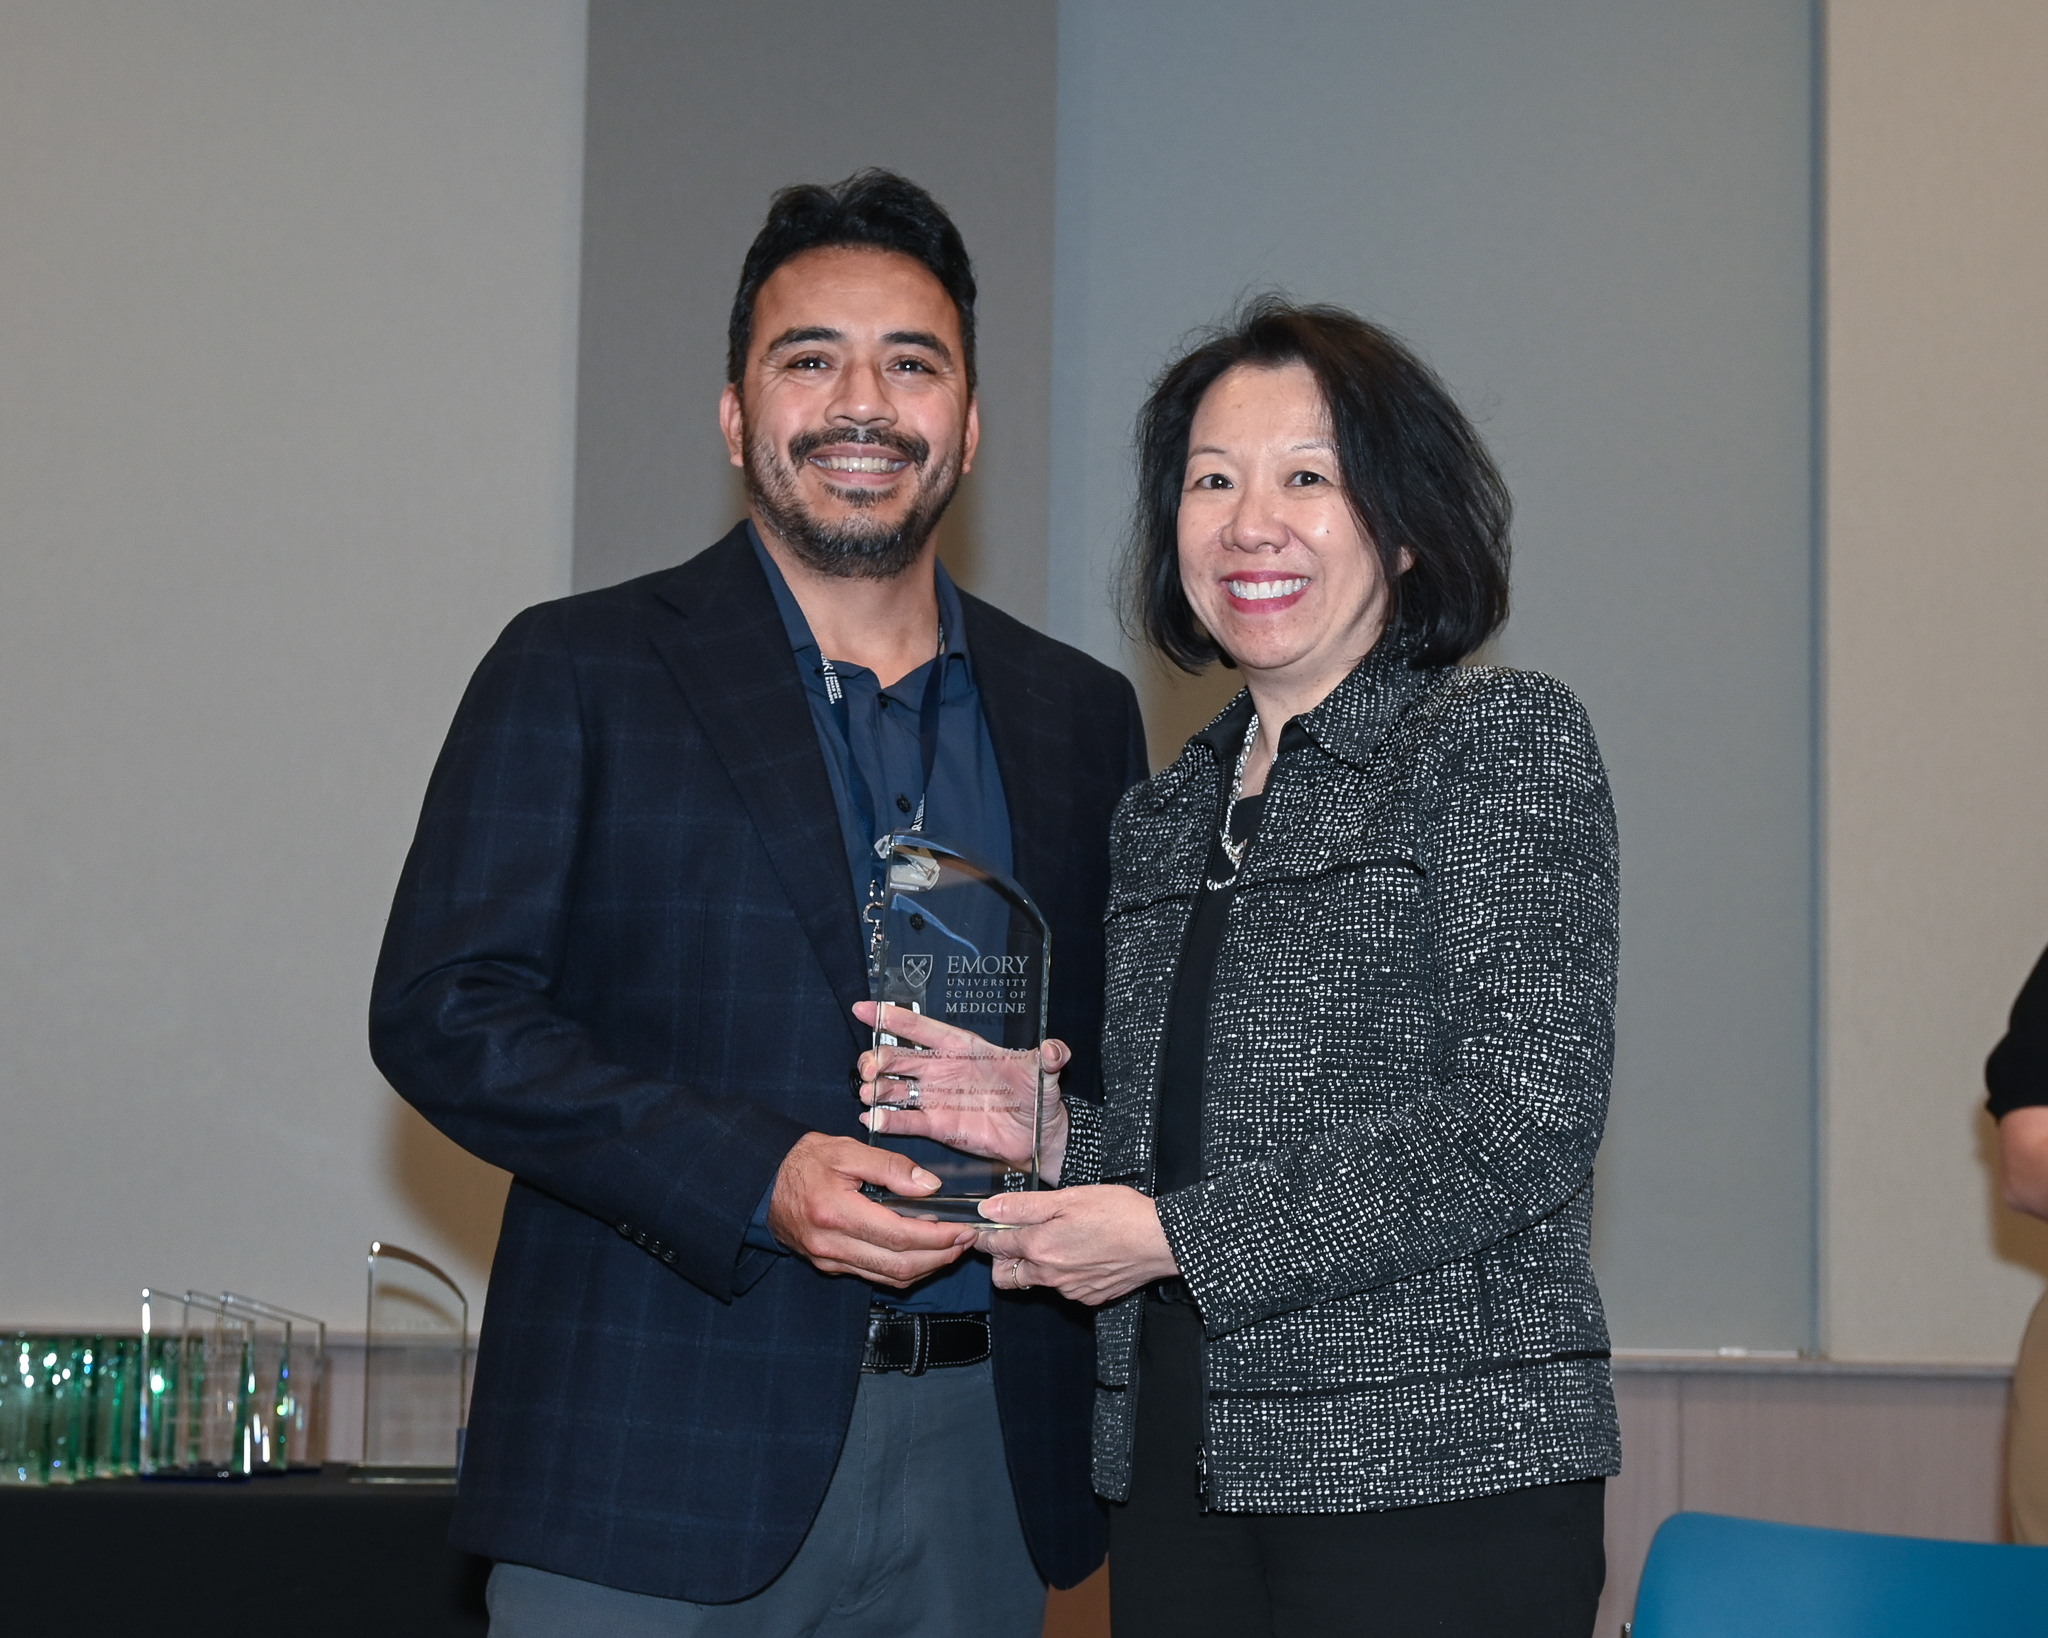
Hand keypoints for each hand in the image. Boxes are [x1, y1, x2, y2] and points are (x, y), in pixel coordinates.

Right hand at [766, 1133, 976, 1287]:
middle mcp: (832, 1245)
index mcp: (837, 1213)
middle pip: (898, 1266)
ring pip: (888, 1278)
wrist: (762, 1182)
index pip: (899, 1237)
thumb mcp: (846, 1149)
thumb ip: (890, 1166)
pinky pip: (874, 1276)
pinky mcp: (830, 1266)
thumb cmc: (804, 1161)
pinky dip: (904, 1269)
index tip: (964, 1229)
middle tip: (966, 1241)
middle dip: (940, 1257)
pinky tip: (922, 1253)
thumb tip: (930, 1186)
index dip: (938, 1238)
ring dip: (926, 1268)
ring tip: (952, 1248)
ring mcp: (830, 1260)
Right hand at [853, 1001, 1071, 1181]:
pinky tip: (872, 1118)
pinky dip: (887, 1120)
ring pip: (896, 1087)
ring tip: (868, 1092)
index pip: (923, 1028)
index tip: (865, 1008)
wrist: (1039, 1137)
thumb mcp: (1044, 1073)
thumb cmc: (1038, 1098)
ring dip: (877, 1088)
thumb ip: (1049, 1058)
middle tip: (868, 1066)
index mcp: (963, 1048)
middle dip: (877, 1057)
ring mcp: (937, 1097)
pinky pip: (907, 1121)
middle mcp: (943, 1069)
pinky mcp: (938, 1126)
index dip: (893, 1016)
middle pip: (900, 1057)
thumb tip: (1056, 1048)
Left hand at [977, 1184, 1178, 1305]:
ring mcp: (1070, 1290)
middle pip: (1005, 1276)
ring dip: (1036, 1265)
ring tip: (1060, 1239)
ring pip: (1036, 1283)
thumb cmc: (1119, 1214)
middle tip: (1020, 1236)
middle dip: (1004, 1259)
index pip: (995, 1246)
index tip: (986, 1227)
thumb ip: (1024, 1206)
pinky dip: (1064, 1274)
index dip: (986, 1234)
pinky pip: (1063, 1289)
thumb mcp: (1068, 1198)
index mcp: (1040, 1247)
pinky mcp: (1089, 1297)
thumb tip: (989, 1208)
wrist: (1160, 1241)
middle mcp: (1050, 1275)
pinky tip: (1082, 1252)